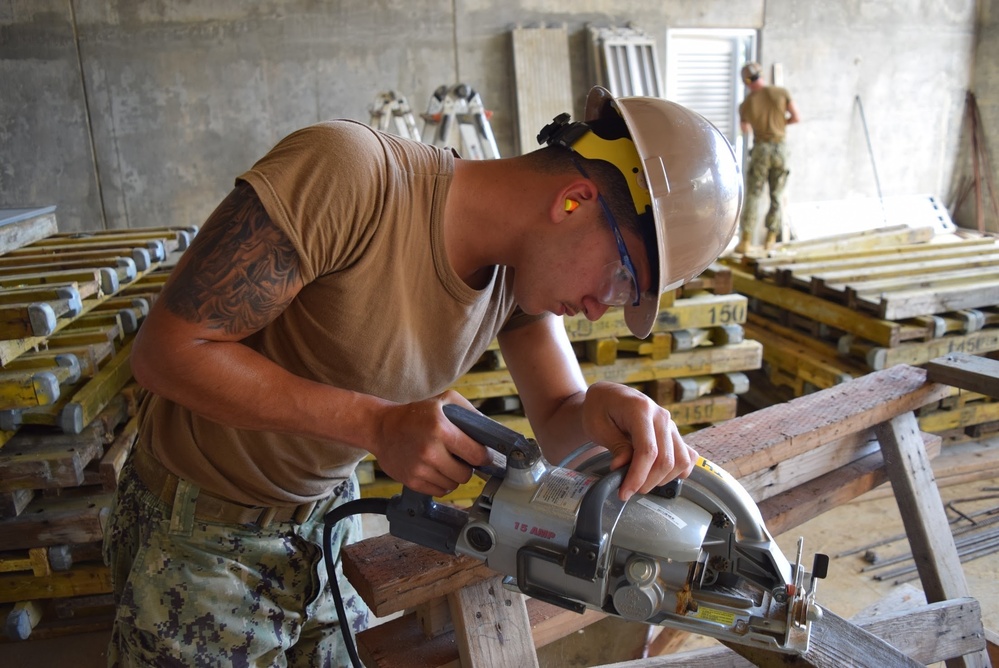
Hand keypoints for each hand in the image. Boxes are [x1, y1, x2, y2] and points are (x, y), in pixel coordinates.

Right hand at [372, 391, 492, 496]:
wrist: (381, 428)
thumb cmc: (416, 414)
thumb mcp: (445, 401)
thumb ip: (470, 413)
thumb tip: (491, 432)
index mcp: (441, 428)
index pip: (476, 454)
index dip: (483, 457)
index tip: (482, 457)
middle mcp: (430, 450)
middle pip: (466, 474)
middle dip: (466, 467)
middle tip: (459, 458)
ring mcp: (419, 468)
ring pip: (453, 485)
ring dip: (453, 476)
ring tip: (444, 462)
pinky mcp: (411, 481)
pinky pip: (438, 491)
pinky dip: (440, 483)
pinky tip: (434, 469)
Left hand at [580, 381, 696, 500]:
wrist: (608, 396)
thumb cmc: (599, 408)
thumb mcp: (597, 425)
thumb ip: (615, 445)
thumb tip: (623, 467)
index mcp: (640, 409)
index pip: (648, 450)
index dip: (638, 476)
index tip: (625, 492)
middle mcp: (661, 416)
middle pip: (666, 459)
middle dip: (648, 482)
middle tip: (628, 490)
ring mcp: (670, 424)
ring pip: (680, 461)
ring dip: (662, 479)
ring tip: (641, 482)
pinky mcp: (674, 432)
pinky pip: (687, 456)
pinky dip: (677, 471)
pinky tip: (659, 476)